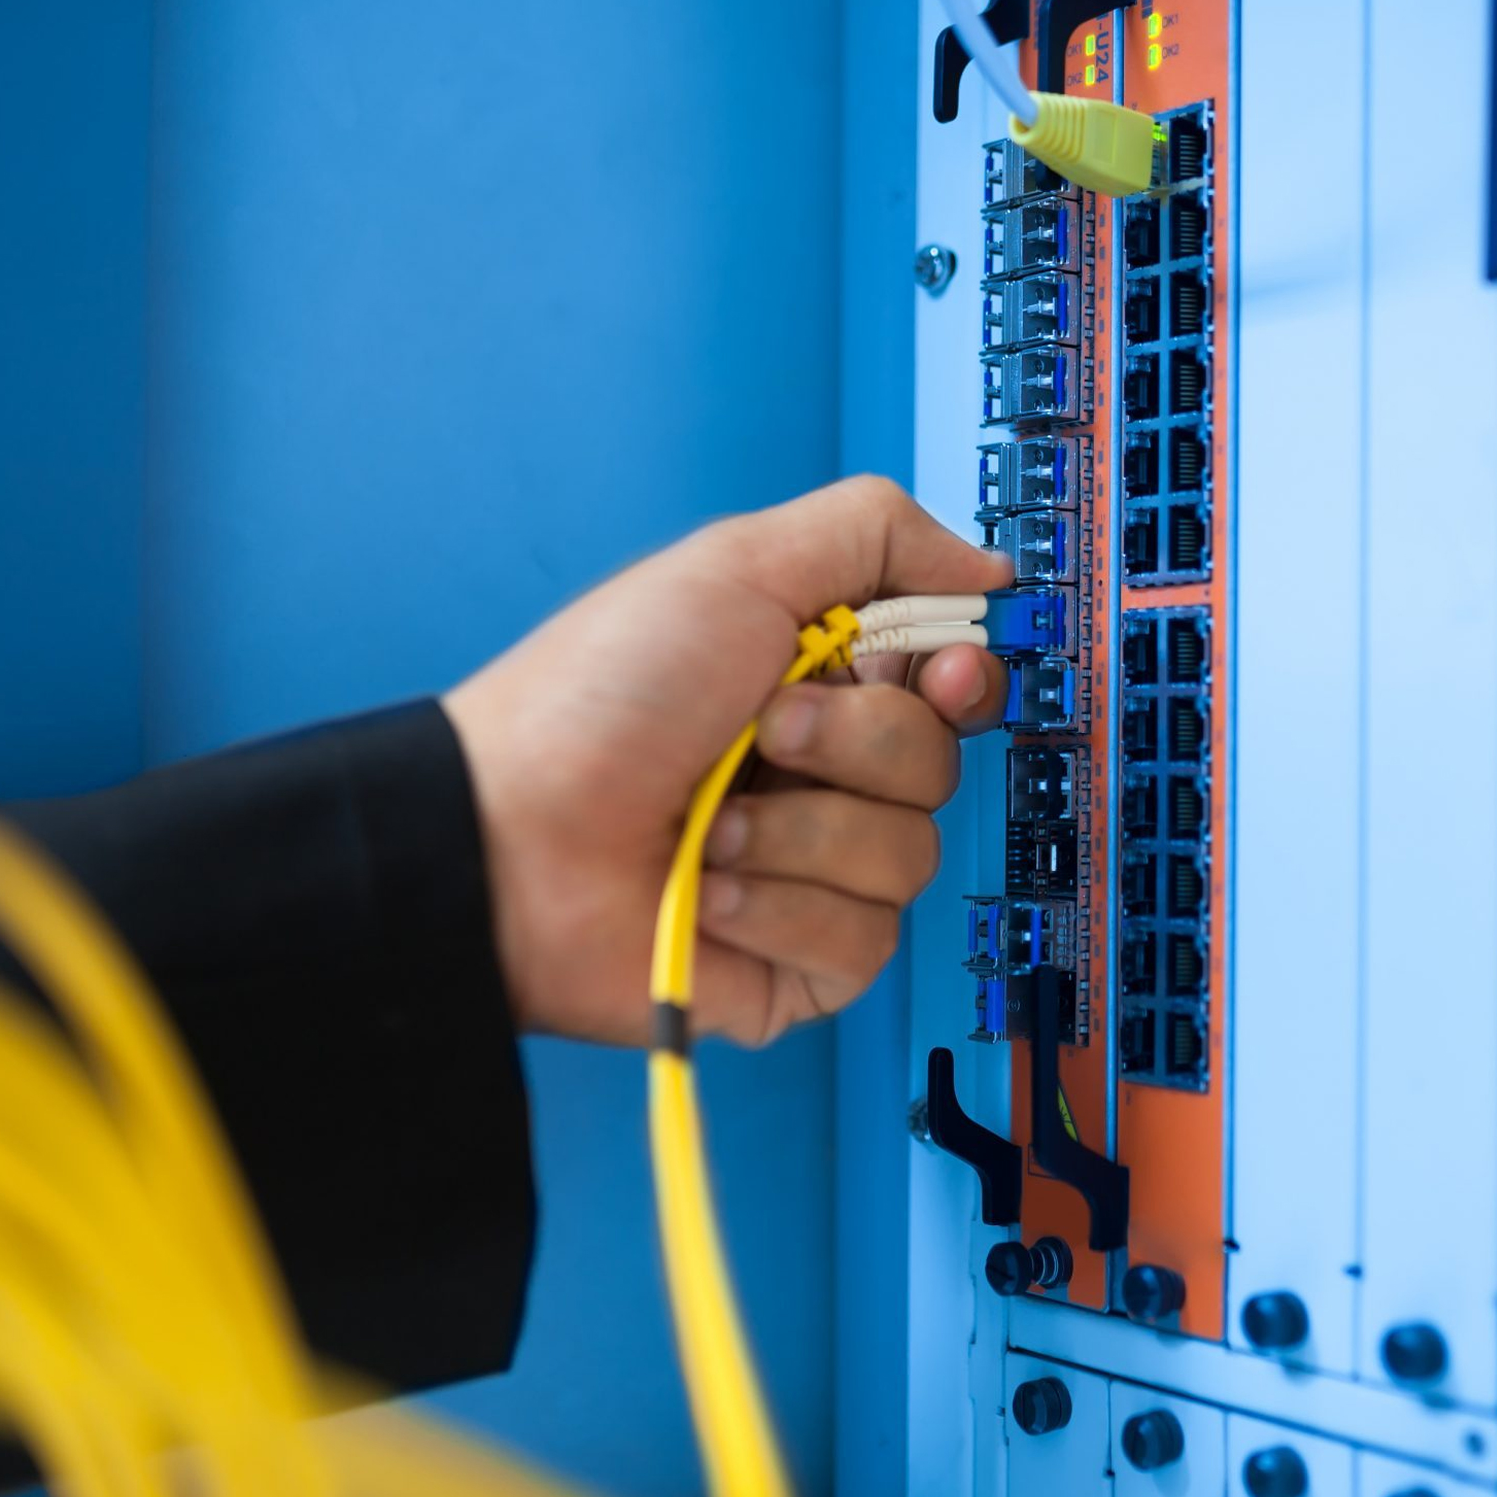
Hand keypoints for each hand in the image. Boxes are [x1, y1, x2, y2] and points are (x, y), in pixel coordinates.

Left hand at [444, 477, 1011, 1046]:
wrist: (511, 838)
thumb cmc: (597, 702)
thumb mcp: (735, 566)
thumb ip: (874, 534)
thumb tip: (986, 571)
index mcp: (822, 680)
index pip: (954, 682)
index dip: (959, 679)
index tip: (936, 676)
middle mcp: (827, 774)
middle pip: (942, 764)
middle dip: (853, 744)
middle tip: (762, 733)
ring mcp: (818, 871)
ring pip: (912, 855)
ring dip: (802, 830)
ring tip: (711, 825)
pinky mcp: (804, 962)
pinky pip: (865, 938)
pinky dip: (781, 908)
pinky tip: (708, 894)